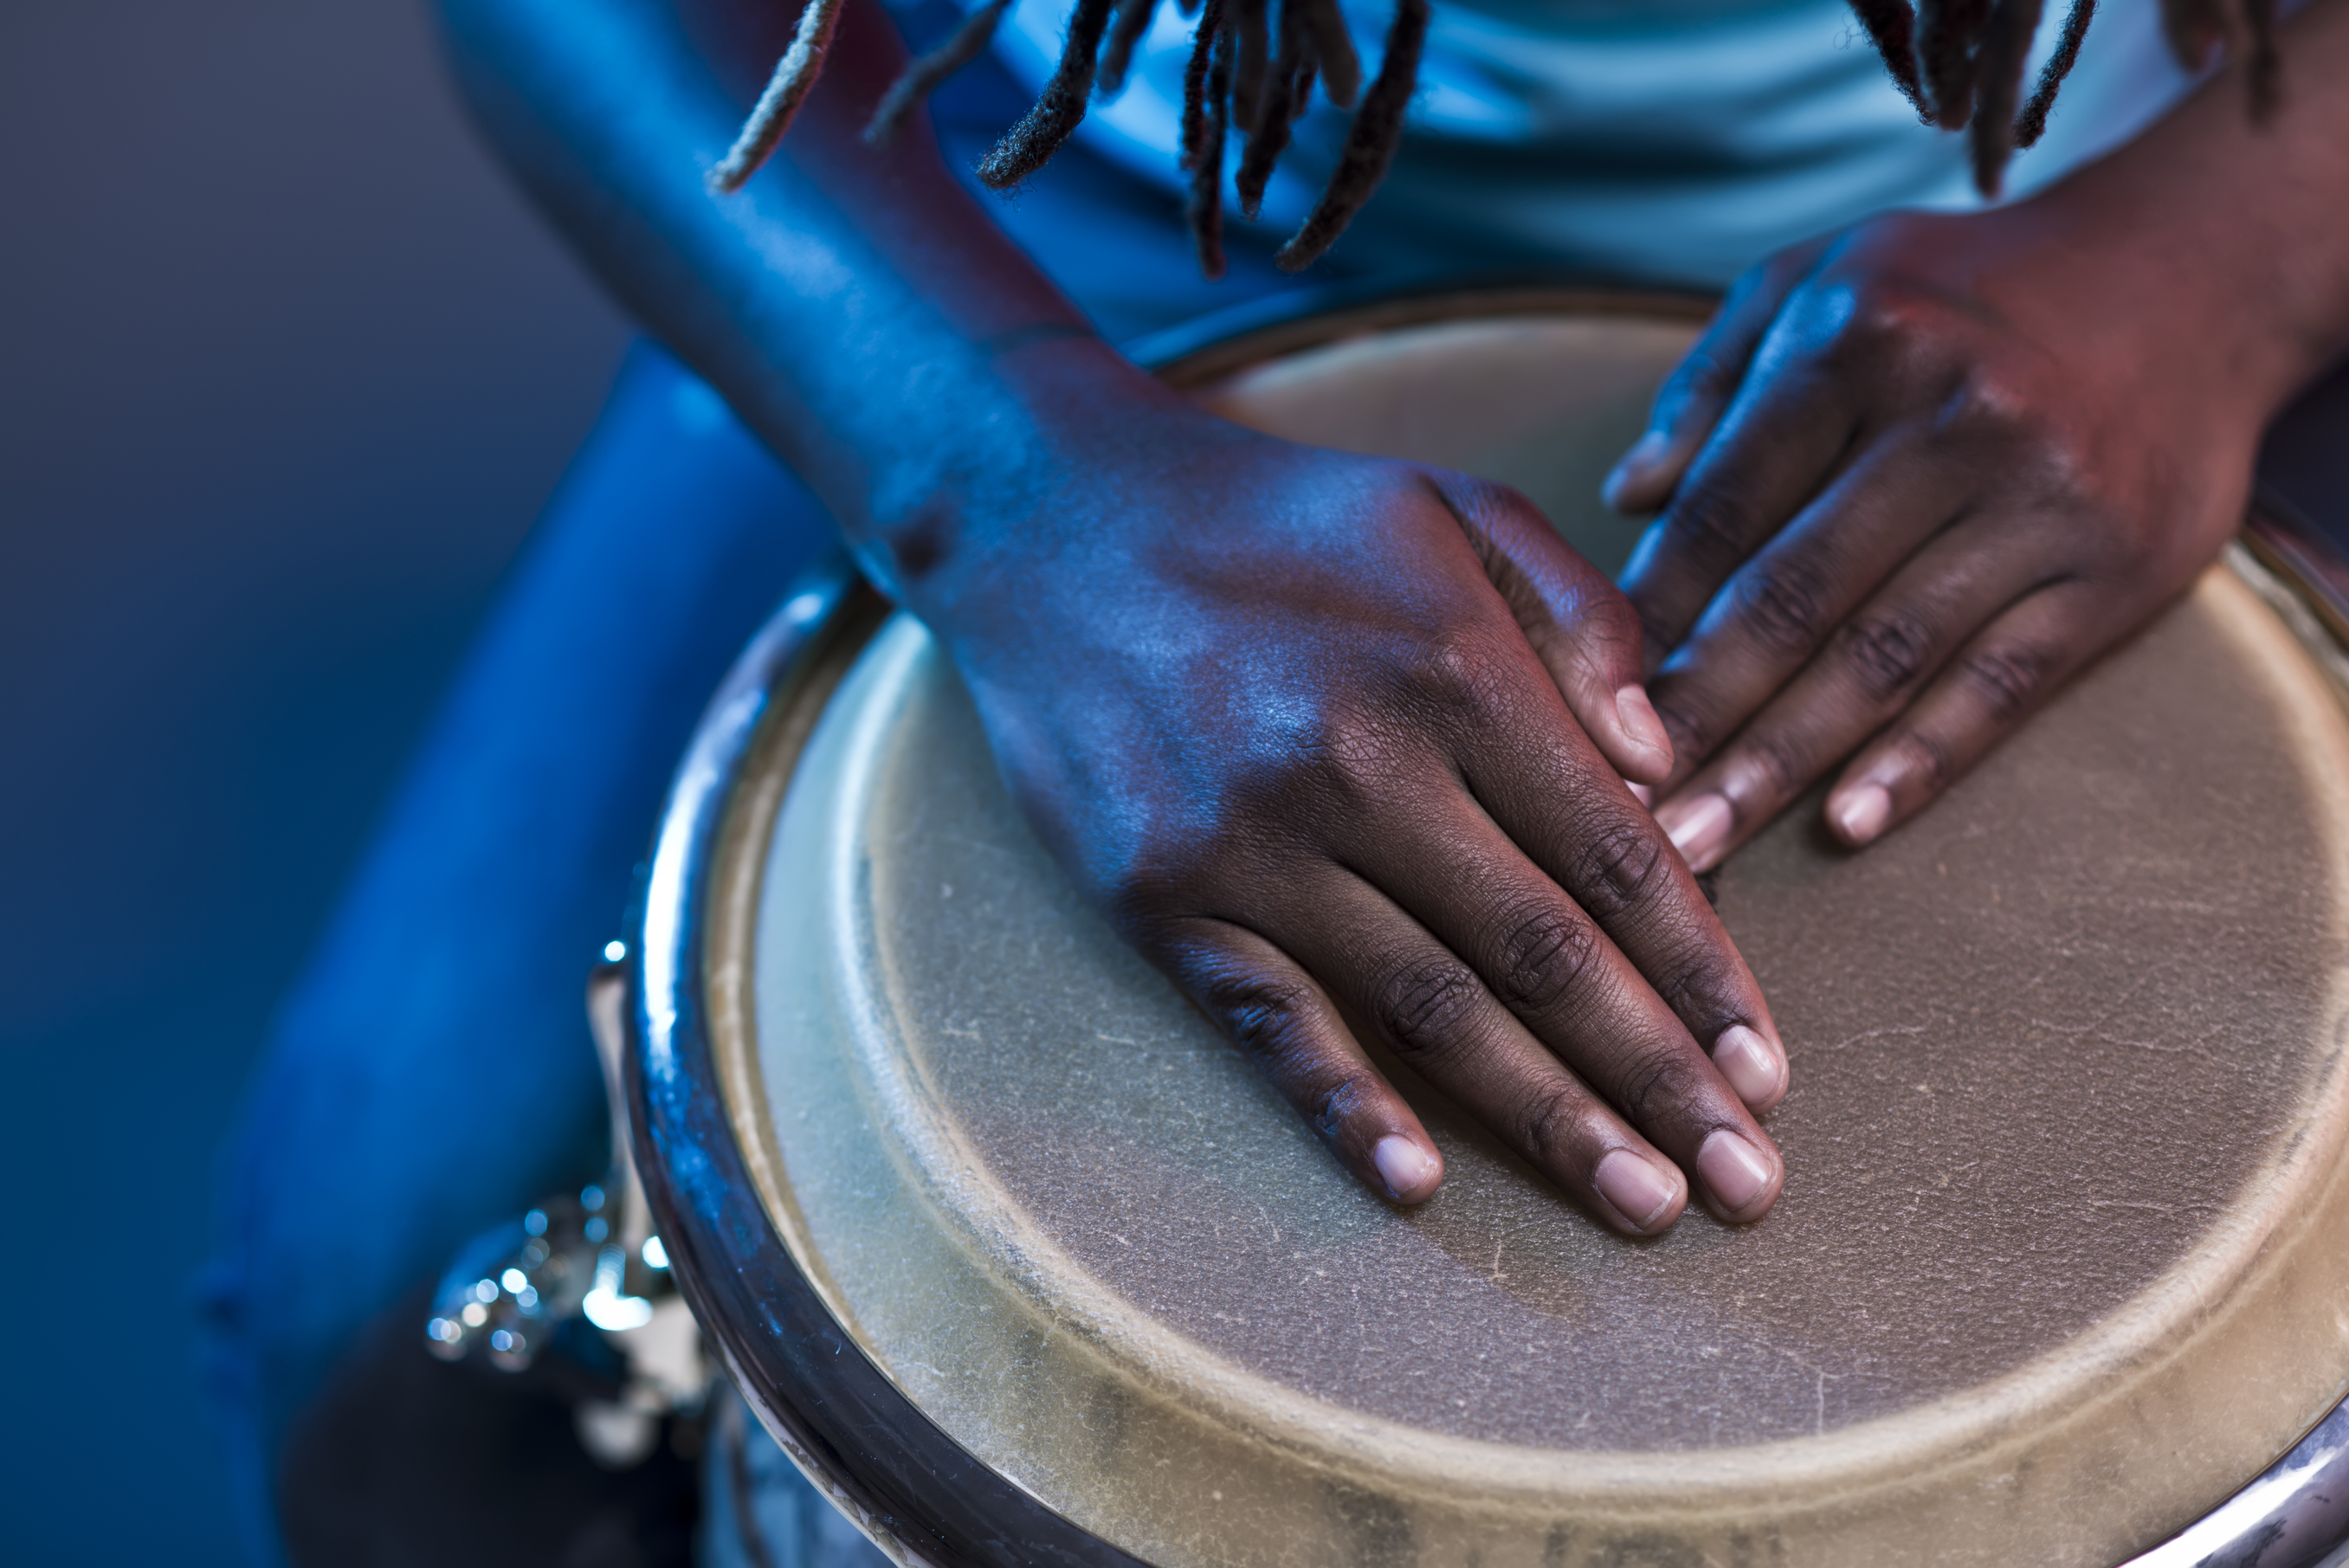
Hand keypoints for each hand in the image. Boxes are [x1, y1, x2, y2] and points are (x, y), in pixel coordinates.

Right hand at [914, 386, 1788, 1233]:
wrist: (1044, 521)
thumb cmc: (1274, 521)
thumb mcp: (1450, 506)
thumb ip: (1582, 614)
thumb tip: (1673, 767)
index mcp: (1454, 666)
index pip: (1616, 855)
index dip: (1704, 975)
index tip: (1766, 1071)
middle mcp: (1361, 763)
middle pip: (1544, 955)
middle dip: (1659, 1079)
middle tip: (1745, 1185)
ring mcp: (1252, 842)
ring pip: (1430, 1008)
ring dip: (1547, 1120)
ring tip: (1640, 1202)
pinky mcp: (1160, 897)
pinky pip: (1269, 1024)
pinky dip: (1344, 1109)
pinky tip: (1417, 1184)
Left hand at [1602, 203, 2273, 870]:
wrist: (2190, 270)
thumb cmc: (1964, 288)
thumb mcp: (1821, 280)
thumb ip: (1712, 384)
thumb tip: (1624, 496)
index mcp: (1856, 343)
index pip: (1722, 508)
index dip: (1645, 618)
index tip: (1581, 705)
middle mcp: (1951, 419)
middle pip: (1791, 598)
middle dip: (1693, 716)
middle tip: (1618, 810)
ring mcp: (2040, 501)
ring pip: (1883, 657)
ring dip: (1778, 764)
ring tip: (1699, 848)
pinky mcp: (2114, 570)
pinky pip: (2000, 684)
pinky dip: (1921, 760)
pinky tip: (1846, 825)